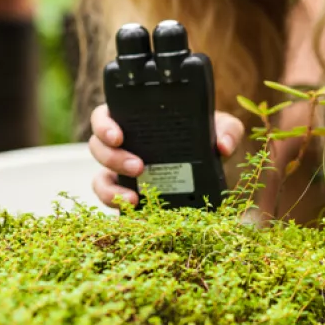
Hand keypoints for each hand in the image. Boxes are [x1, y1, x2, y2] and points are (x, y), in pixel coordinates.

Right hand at [88, 104, 244, 207]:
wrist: (211, 167)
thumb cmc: (207, 138)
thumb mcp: (220, 128)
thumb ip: (227, 130)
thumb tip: (222, 147)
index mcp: (135, 120)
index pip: (104, 116)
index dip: (103, 125)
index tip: (118, 135)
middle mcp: (123, 144)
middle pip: (97, 147)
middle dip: (113, 158)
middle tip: (139, 166)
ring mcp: (120, 171)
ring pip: (99, 177)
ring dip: (111, 187)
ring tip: (135, 197)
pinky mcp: (125, 193)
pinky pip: (109, 199)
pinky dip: (115, 204)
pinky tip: (133, 208)